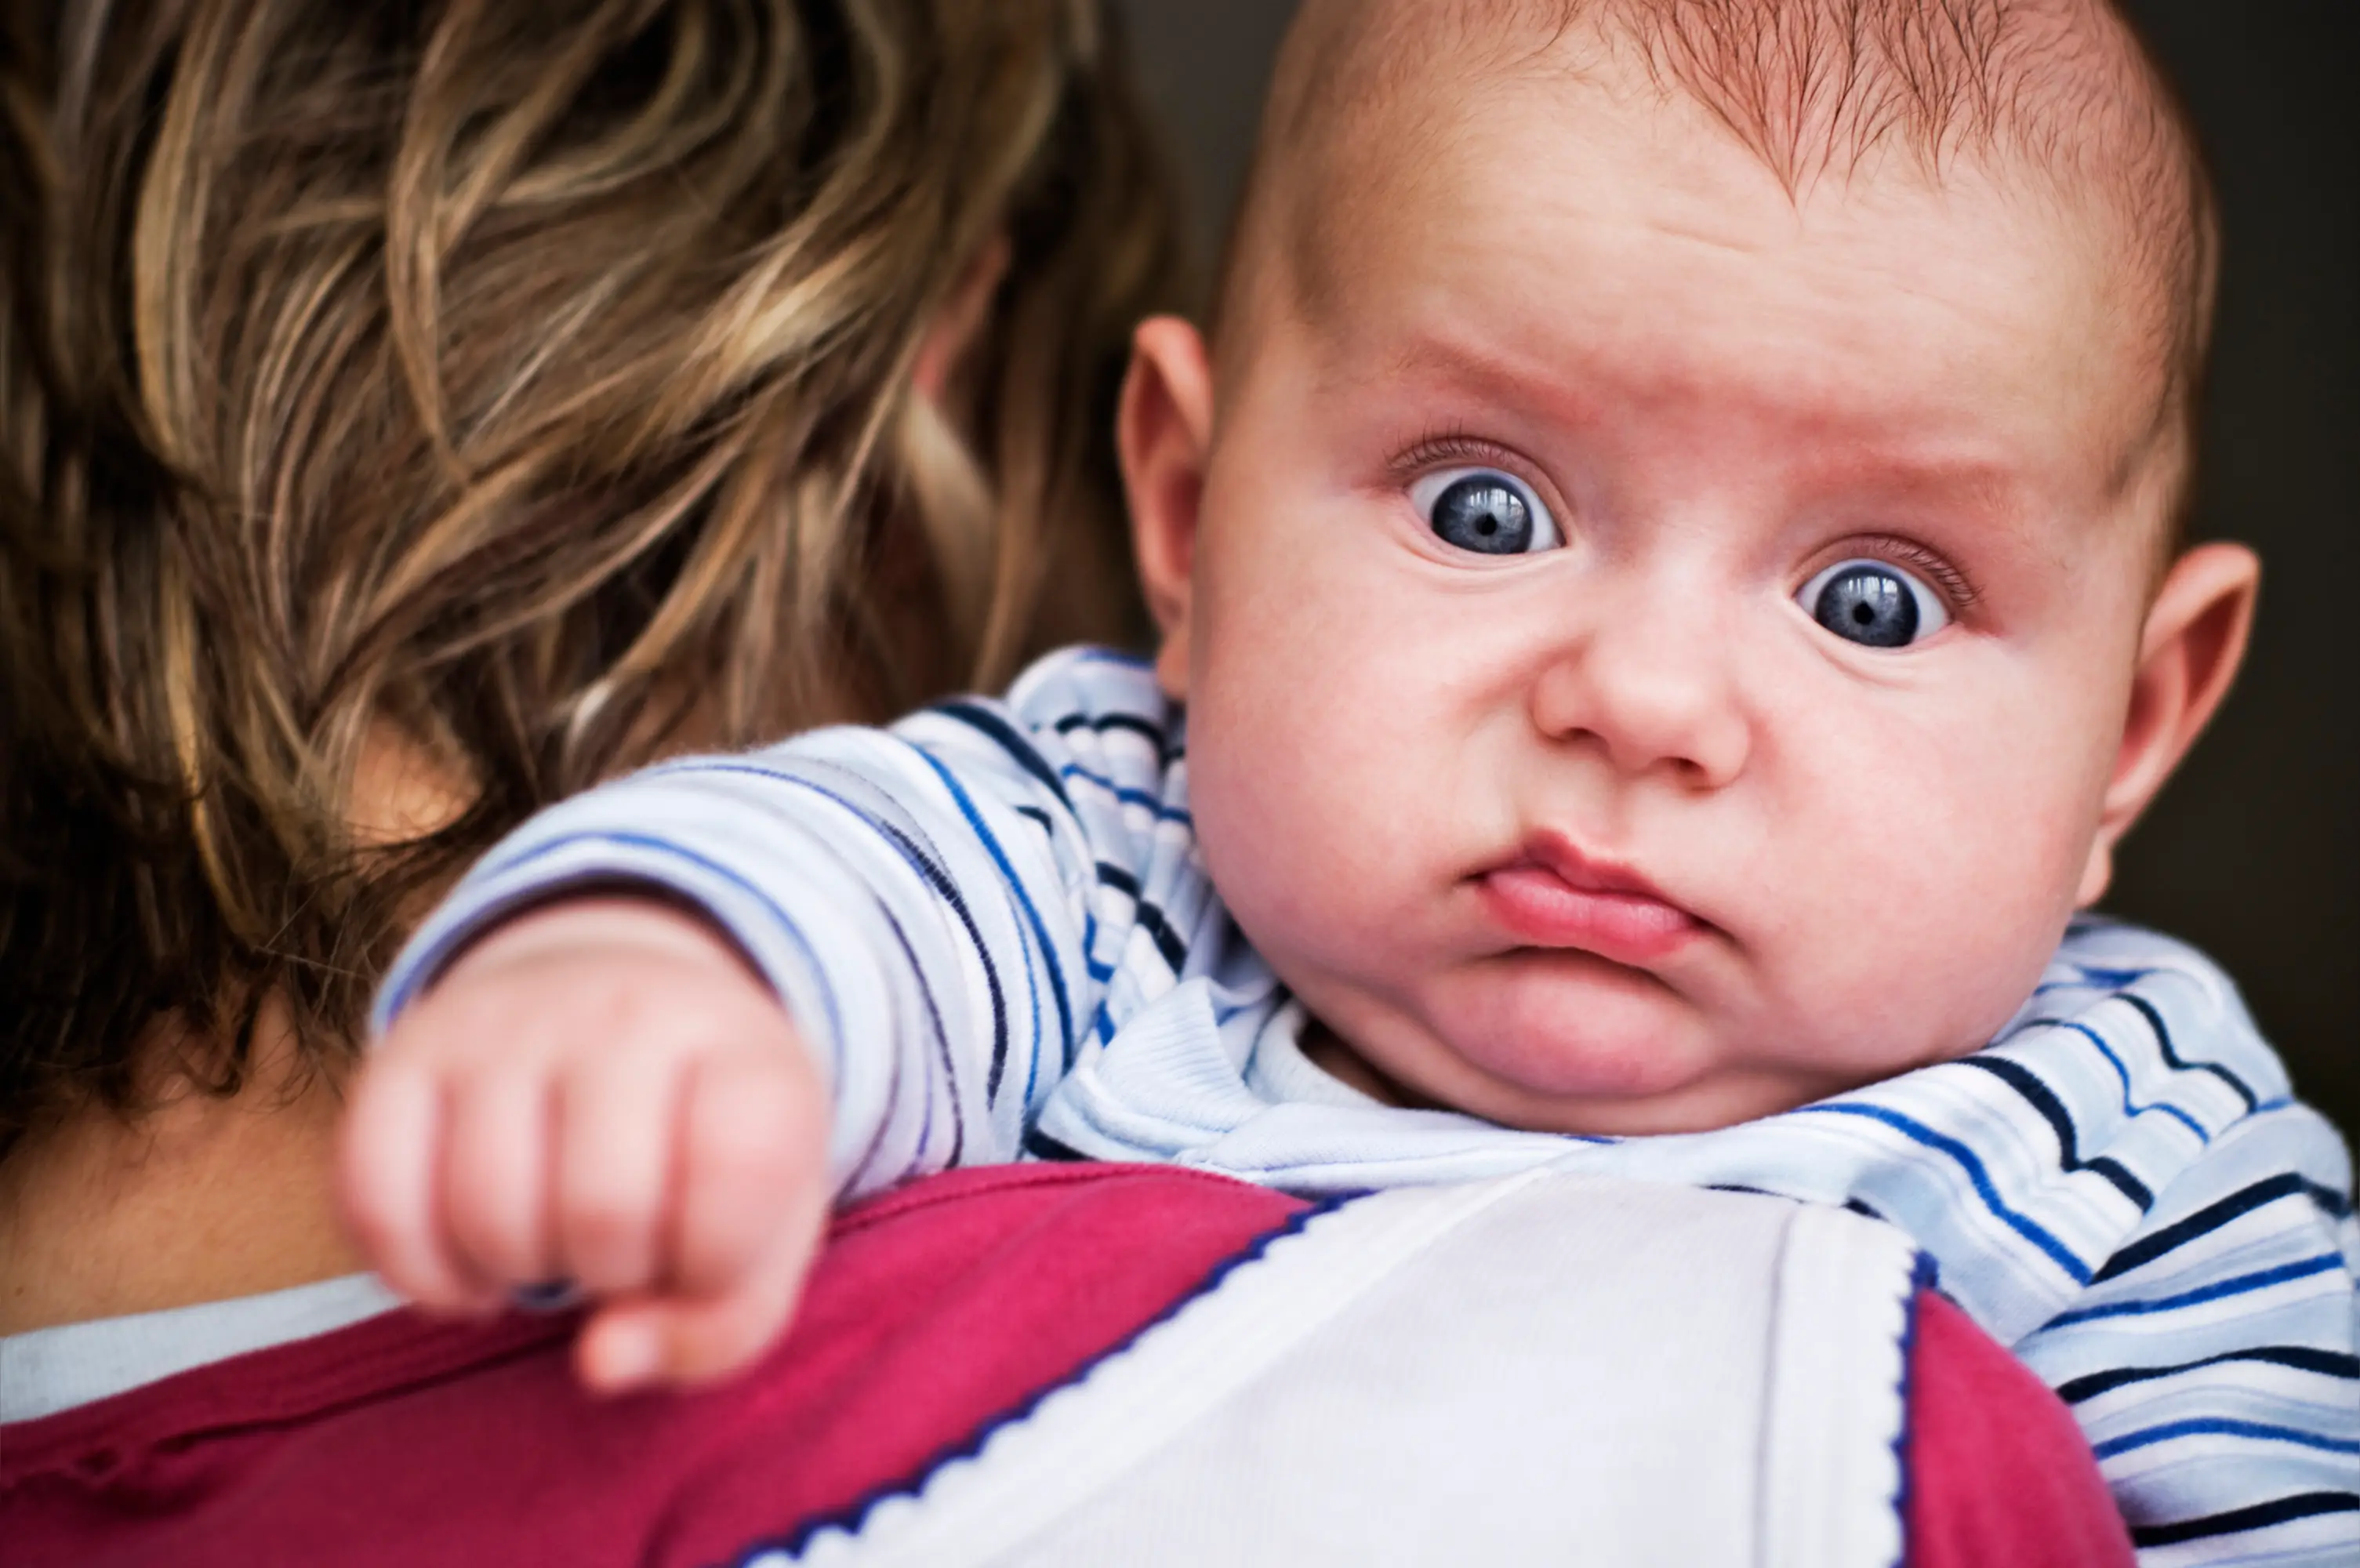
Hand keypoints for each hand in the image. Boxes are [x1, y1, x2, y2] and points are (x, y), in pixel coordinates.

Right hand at [339, 897, 828, 1392]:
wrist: (618, 1002)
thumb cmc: (701, 1152)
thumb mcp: (758, 1238)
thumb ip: (717, 1328)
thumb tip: (601, 1362)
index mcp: (746, 1054)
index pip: (739, 1172)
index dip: (714, 1261)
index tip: (702, 1249)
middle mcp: (628, 1014)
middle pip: (602, 1209)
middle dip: (611, 1271)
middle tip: (620, 1247)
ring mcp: (510, 1021)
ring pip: (487, 1210)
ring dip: (516, 1273)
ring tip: (549, 1243)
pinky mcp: (404, 1049)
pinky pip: (378, 1199)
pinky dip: (419, 1273)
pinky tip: (469, 1266)